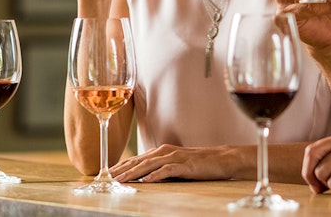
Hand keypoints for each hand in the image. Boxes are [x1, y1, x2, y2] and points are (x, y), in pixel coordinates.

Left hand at [109, 144, 240, 182]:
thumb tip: (142, 177)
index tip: (107, 174)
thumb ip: (160, 167)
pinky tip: (147, 180)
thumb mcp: (176, 164)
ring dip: (134, 172)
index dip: (122, 166)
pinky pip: (169, 169)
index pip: (137, 159)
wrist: (222, 159)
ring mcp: (177, 157)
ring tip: (121, 180)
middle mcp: (167, 151)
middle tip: (107, 178)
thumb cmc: (199, 163)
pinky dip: (157, 174)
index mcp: (163, 151)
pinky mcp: (186, 165)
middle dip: (122, 170)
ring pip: (150, 164)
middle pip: (140, 161)